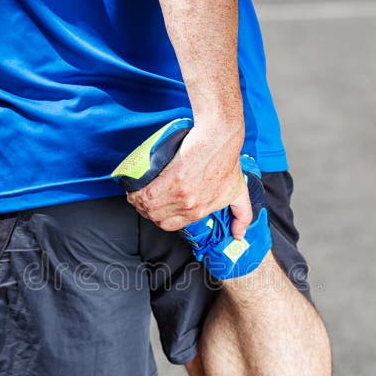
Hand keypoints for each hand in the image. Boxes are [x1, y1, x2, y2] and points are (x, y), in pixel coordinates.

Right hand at [126, 119, 252, 238]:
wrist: (220, 139)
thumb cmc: (227, 161)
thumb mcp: (239, 193)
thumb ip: (242, 216)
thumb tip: (239, 236)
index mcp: (199, 211)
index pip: (169, 225)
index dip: (160, 218)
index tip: (157, 208)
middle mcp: (189, 206)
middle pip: (155, 217)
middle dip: (146, 210)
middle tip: (144, 199)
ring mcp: (179, 193)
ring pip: (147, 206)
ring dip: (137, 200)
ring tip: (136, 192)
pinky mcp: (171, 177)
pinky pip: (145, 192)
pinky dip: (135, 191)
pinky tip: (133, 186)